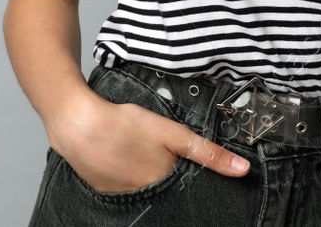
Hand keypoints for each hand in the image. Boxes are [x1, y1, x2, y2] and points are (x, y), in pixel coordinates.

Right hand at [52, 92, 248, 193]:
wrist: (78, 125)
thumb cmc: (124, 124)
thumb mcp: (172, 133)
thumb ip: (208, 153)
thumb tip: (242, 170)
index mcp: (165, 184)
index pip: (189, 187)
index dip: (191, 173)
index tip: (186, 162)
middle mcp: (147, 197)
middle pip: (170, 190)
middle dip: (172, 176)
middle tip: (155, 152)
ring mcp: (126, 197)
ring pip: (150, 190)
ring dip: (151, 177)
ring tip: (139, 154)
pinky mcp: (108, 193)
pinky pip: (129, 190)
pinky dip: (131, 177)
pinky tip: (125, 159)